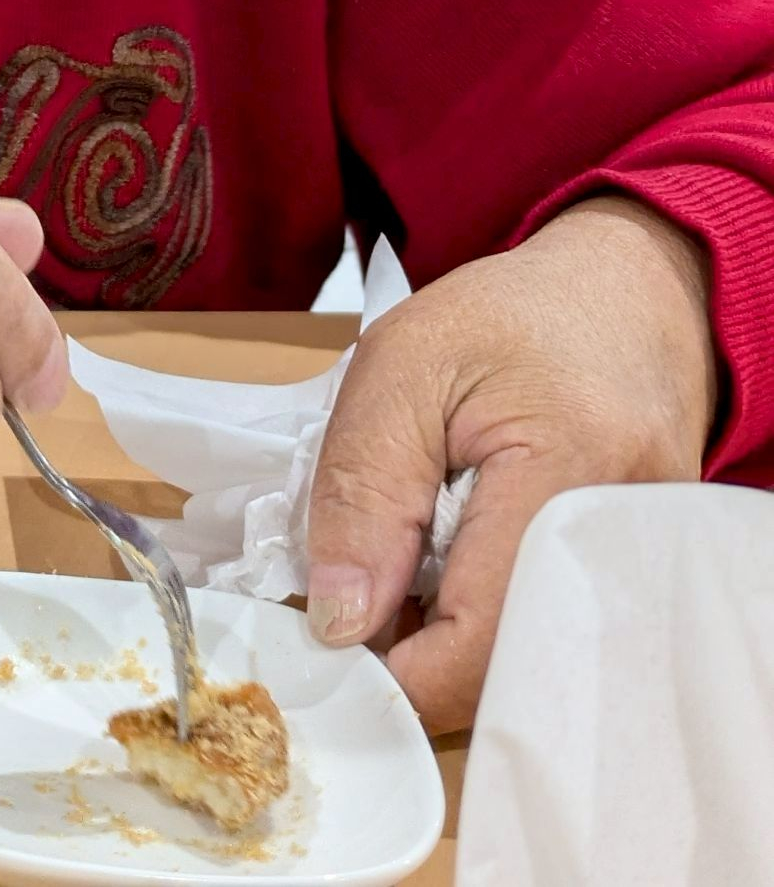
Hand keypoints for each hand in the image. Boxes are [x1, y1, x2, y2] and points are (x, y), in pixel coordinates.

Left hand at [306, 197, 716, 733]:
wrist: (622, 301)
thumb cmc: (506, 318)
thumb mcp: (400, 366)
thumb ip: (363, 487)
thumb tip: (341, 623)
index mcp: (572, 466)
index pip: (478, 636)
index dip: (389, 667)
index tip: (325, 640)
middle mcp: (631, 540)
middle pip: (508, 672)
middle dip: (419, 658)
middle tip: (363, 601)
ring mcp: (649, 572)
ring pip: (530, 668)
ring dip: (454, 643)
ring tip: (412, 573)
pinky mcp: (645, 586)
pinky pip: (556, 641)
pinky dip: (493, 626)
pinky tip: (463, 576)